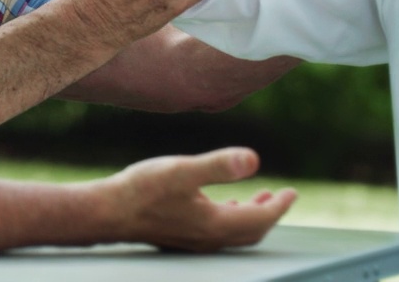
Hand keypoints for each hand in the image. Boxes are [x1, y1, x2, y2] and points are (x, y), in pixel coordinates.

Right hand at [93, 147, 296, 251]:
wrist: (106, 213)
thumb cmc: (141, 191)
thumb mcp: (181, 171)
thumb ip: (218, 166)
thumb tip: (255, 158)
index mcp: (215, 224)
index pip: (260, 219)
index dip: (279, 206)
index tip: (291, 192)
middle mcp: (208, 238)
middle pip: (251, 231)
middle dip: (269, 214)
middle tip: (281, 197)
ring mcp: (193, 239)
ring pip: (233, 233)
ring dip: (250, 217)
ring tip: (255, 200)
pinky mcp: (179, 235)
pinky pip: (216, 232)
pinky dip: (228, 218)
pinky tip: (216, 204)